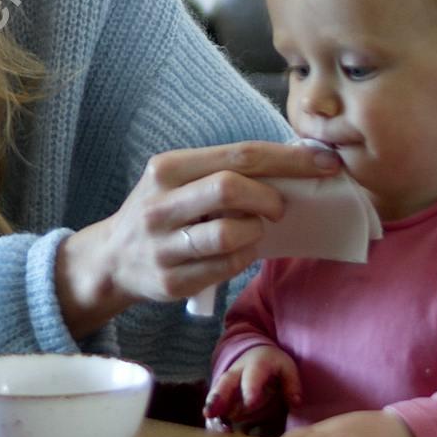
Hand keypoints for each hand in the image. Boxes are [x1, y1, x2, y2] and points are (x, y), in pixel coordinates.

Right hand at [54, 141, 342, 337]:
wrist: (111, 259)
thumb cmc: (161, 212)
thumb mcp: (177, 180)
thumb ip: (224, 170)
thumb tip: (294, 162)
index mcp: (167, 168)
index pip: (239, 155)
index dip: (289, 159)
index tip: (325, 163)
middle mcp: (160, 204)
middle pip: (232, 188)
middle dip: (270, 197)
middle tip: (280, 207)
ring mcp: (163, 245)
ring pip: (230, 233)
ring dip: (256, 231)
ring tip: (256, 230)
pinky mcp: (171, 281)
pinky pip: (226, 267)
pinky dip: (245, 257)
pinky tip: (242, 251)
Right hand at [202, 345, 300, 431]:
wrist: (256, 353)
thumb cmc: (274, 364)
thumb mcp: (287, 368)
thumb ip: (292, 385)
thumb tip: (296, 403)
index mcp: (256, 365)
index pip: (252, 377)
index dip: (250, 389)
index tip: (250, 402)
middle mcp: (236, 373)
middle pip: (225, 383)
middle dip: (218, 397)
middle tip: (211, 411)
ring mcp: (227, 384)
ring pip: (216, 395)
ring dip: (212, 410)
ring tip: (209, 422)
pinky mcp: (222, 394)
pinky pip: (215, 406)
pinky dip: (213, 417)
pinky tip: (213, 429)